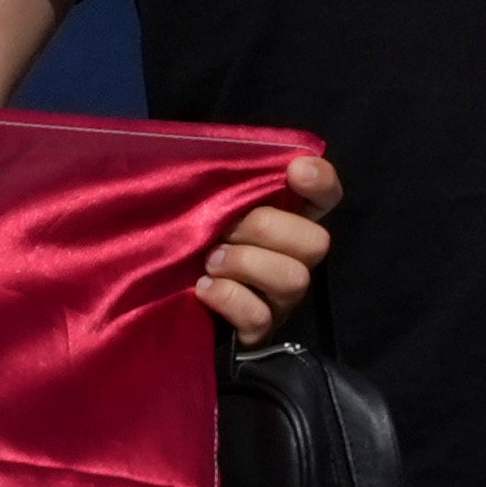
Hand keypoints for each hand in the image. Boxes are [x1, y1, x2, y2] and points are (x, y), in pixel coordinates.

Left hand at [198, 154, 337, 345]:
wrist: (159, 300)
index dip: (321, 183)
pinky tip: (203, 289)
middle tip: (224, 230)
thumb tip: (221, 153)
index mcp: (285, 221)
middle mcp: (292, 260)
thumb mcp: (204, 203)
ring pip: (294, 279)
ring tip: (209, 262)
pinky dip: (229, 297)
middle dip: (266, 228)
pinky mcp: (258, 333)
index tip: (296, 171)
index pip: (326, 197)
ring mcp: (279, 300)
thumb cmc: (187, 241)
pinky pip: (259, 316)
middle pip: (316, 242)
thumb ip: (223, 179)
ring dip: (245, 263)